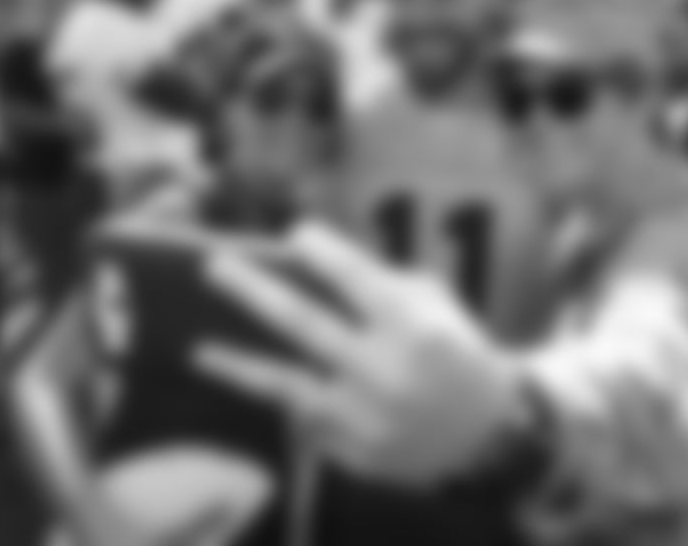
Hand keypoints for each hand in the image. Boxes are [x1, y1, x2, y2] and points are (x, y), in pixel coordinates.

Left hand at [193, 223, 529, 488]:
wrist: (488, 436)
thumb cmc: (454, 352)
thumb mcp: (434, 307)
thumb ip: (379, 286)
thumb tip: (305, 267)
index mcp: (415, 329)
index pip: (358, 281)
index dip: (324, 252)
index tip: (293, 233)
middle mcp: (387, 374)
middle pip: (305, 325)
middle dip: (254, 292)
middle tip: (214, 267)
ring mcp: (367, 420)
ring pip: (288, 387)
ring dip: (239, 366)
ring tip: (199, 351)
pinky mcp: (355, 455)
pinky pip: (308, 422)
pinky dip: (287, 400)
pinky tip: (259, 385)